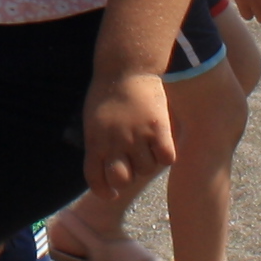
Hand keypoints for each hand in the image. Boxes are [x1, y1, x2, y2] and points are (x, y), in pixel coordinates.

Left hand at [80, 64, 174, 202]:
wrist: (125, 66)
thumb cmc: (108, 92)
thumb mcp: (93, 120)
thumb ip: (98, 143)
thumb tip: (105, 165)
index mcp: (95, 141)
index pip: (95, 179)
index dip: (104, 191)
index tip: (112, 194)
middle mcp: (114, 142)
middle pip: (123, 180)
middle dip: (128, 176)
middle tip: (134, 163)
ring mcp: (136, 136)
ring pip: (147, 169)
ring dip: (149, 162)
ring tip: (149, 146)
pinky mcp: (157, 127)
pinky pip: (166, 157)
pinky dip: (167, 155)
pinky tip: (164, 144)